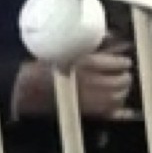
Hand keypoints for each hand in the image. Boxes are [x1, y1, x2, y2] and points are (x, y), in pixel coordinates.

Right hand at [12, 53, 134, 120]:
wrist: (26, 91)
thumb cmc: (44, 68)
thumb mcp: (66, 51)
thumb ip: (91, 46)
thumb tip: (112, 38)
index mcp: (84, 63)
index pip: (117, 63)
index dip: (123, 62)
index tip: (124, 61)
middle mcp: (89, 82)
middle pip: (121, 81)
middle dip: (124, 77)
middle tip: (124, 74)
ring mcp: (88, 100)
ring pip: (118, 97)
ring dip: (121, 91)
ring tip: (118, 87)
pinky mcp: (86, 114)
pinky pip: (110, 111)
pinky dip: (115, 106)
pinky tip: (111, 101)